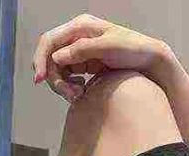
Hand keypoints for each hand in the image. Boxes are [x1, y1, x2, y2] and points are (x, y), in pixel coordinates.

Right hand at [32, 14, 176, 102]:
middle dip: (55, 80)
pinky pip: (67, 78)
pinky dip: (70, 87)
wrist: (149, 61)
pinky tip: (82, 91)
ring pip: (57, 71)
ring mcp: (79, 51)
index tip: (40, 80)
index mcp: (80, 27)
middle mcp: (76, 37)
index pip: (49, 41)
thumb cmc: (133, 49)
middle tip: (70, 95)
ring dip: (63, 87)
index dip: (41, 60)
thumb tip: (56, 57)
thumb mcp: (108, 47)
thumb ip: (81, 51)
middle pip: (50, 59)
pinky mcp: (84, 65)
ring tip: (78, 95)